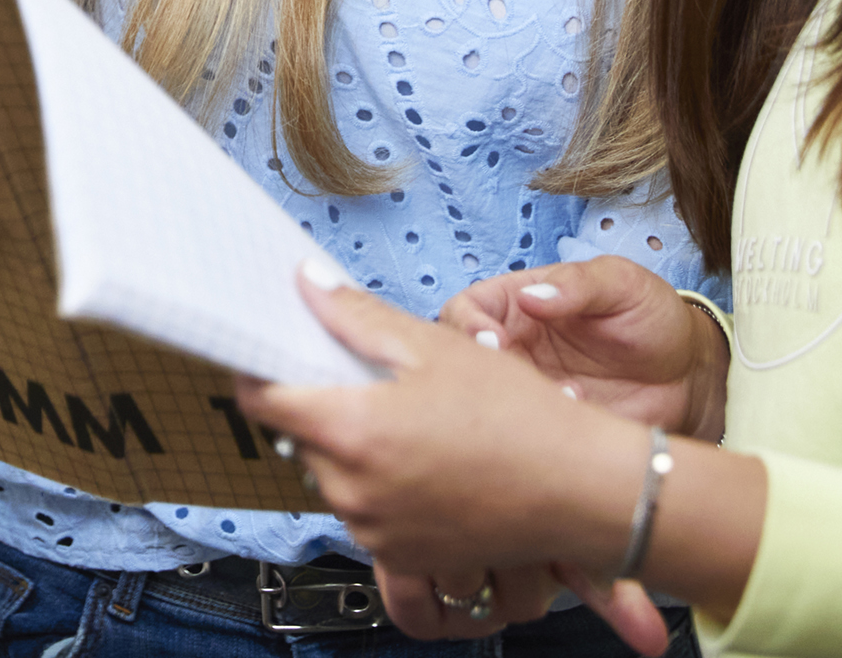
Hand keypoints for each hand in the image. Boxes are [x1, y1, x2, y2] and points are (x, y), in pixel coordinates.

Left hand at [242, 272, 671, 653]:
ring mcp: (375, 531)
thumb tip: (304, 286)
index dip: (260, 368)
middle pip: (302, 437)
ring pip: (335, 475)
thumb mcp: (435, 347)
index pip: (263, 400)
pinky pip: (368, 513)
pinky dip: (382, 484)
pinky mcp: (402, 556)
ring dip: (355, 445)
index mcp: (351, 433)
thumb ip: (356, 317)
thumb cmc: (518, 415)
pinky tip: (426, 460)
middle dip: (323, 403)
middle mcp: (352, 492)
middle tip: (369, 377)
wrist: (581, 490)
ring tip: (412, 418)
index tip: (272, 348)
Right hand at [442, 256, 727, 440]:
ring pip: (487, 405)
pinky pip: (522, 437)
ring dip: (515, 404)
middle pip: (462, 364)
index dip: (466, 327)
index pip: (463, 311)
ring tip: (567, 396)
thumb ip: (577, 284)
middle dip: (480, 376)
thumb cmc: (650, 316)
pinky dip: (541, 432)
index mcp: (516, 304)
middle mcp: (512, 350)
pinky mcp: (549, 429)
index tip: (493, 343)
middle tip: (516, 382)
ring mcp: (528, 393)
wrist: (691, 375)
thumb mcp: (620, 283)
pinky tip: (581, 415)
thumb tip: (531, 295)